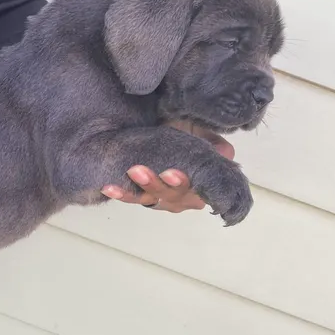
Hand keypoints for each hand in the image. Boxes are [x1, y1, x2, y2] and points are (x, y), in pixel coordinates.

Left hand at [100, 122, 234, 213]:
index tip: (176, 174)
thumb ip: (212, 143)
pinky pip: (131, 197)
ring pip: (152, 197)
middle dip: (165, 185)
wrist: (157, 139)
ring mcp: (159, 198)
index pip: (201, 192)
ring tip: (135, 170)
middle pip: (175, 196)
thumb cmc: (182, 138)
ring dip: (144, 186)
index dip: (189, 185)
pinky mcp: (139, 196)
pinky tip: (108, 187)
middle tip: (164, 172)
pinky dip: (121, 193)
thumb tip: (225, 152)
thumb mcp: (198, 135)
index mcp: (200, 186)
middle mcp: (181, 197)